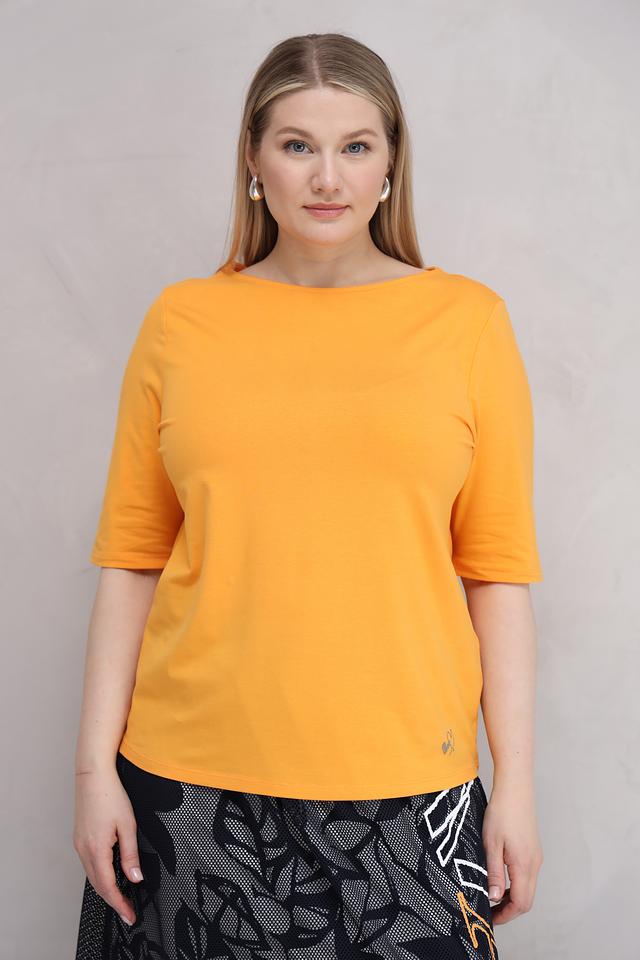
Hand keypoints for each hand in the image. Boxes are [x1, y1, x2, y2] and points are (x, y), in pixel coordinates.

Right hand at [73, 763, 143, 925]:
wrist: (92, 775)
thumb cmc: (111, 795)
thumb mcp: (128, 825)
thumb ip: (130, 854)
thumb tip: (135, 878)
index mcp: (96, 849)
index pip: (108, 886)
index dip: (120, 904)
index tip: (130, 915)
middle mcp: (84, 850)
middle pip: (98, 885)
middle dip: (113, 900)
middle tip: (128, 911)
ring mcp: (79, 844)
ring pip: (92, 875)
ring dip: (106, 888)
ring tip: (121, 898)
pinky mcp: (79, 838)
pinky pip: (89, 864)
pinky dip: (99, 875)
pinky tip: (109, 875)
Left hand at [482, 780, 543, 924]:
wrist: (515, 788)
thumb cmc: (501, 812)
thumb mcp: (491, 844)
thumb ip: (493, 873)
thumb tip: (493, 898)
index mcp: (524, 865)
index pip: (521, 903)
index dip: (505, 915)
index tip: (490, 917)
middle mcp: (534, 863)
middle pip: (527, 899)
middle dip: (509, 909)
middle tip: (490, 911)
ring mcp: (536, 856)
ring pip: (528, 887)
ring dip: (512, 896)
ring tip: (492, 895)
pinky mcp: (533, 849)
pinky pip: (527, 875)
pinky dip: (515, 883)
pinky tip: (500, 877)